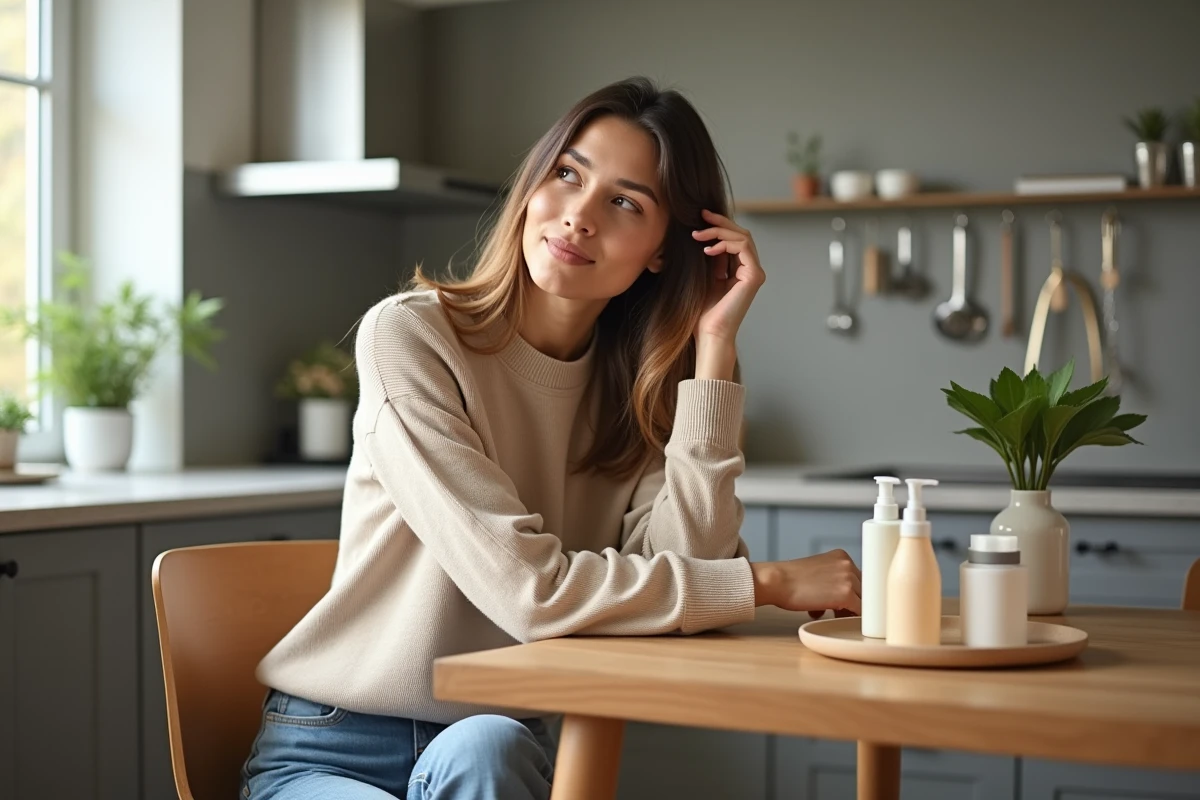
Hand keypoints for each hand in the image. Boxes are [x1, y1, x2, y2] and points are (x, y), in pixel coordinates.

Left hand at [691, 209, 765, 343]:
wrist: (709, 333)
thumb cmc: (703, 312)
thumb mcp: (704, 276)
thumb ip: (710, 257)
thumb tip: (706, 234)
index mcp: (740, 270)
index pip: (734, 239)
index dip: (719, 226)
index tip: (700, 219)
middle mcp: (750, 270)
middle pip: (740, 234)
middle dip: (720, 223)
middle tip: (701, 217)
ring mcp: (754, 272)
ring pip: (743, 237)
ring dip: (719, 231)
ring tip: (698, 236)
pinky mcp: (754, 276)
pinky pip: (743, 247)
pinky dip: (725, 243)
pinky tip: (708, 250)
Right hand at [750, 549, 861, 617]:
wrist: (777, 581)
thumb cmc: (789, 579)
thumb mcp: (816, 570)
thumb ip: (833, 579)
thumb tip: (841, 601)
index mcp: (841, 556)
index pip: (858, 577)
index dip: (852, 591)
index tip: (844, 600)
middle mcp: (848, 565)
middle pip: (864, 589)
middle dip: (852, 601)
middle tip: (836, 610)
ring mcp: (849, 579)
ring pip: (863, 601)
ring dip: (850, 610)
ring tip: (831, 614)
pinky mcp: (847, 595)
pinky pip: (860, 612)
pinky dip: (851, 618)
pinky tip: (836, 620)